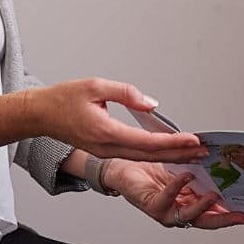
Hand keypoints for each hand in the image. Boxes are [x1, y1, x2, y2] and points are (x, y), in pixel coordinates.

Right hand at [28, 79, 207, 162]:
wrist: (40, 114)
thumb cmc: (64, 98)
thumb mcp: (96, 86)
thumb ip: (126, 94)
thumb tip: (151, 103)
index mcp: (106, 132)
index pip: (148, 142)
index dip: (173, 142)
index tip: (193, 140)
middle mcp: (107, 147)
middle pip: (150, 156)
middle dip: (179, 154)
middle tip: (202, 151)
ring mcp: (105, 152)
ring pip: (143, 158)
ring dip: (169, 156)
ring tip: (192, 153)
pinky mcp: (104, 151)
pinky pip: (134, 155)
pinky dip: (154, 154)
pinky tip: (168, 150)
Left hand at [102, 160, 243, 229]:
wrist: (123, 168)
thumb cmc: (150, 171)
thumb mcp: (182, 170)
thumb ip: (200, 172)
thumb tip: (223, 164)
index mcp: (189, 203)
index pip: (215, 213)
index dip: (232, 216)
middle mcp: (179, 212)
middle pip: (206, 220)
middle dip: (226, 219)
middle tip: (242, 215)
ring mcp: (166, 212)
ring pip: (188, 215)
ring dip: (203, 206)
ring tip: (216, 196)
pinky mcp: (152, 205)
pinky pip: (167, 199)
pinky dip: (178, 187)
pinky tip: (187, 176)